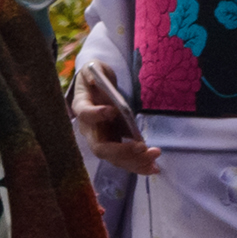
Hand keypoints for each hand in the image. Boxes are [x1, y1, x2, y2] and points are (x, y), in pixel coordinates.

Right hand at [72, 60, 157, 179]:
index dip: (96, 115)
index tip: (112, 110)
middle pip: (101, 148)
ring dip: (135, 162)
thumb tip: (95, 79)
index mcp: (82, 107)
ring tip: (154, 162)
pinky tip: (154, 168)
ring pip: (115, 159)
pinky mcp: (115, 145)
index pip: (85, 114)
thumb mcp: (93, 69)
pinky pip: (125, 160)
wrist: (98, 88)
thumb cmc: (95, 77)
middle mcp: (90, 130)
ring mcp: (102, 140)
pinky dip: (139, 165)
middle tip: (142, 147)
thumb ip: (93, 72)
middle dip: (122, 151)